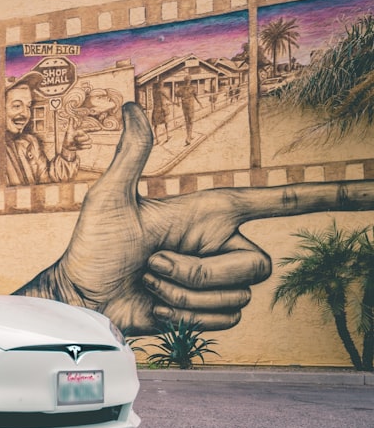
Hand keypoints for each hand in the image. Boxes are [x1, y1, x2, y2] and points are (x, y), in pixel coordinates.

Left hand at [19, 102, 373, 334]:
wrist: (83, 300)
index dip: (329, 196)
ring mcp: (215, 281)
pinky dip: (187, 318)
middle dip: (199, 274)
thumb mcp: (109, 198)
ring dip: (185, 296)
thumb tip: (132, 105)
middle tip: (153, 265)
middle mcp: (221, 246)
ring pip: (235, 300)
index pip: (281, 202)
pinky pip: (223, 322)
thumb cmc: (92, 248)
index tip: (371, 191)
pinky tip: (158, 307)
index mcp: (211, 214)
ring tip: (150, 283)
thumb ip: (131, 155)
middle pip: (257, 269)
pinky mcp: (207, 311)